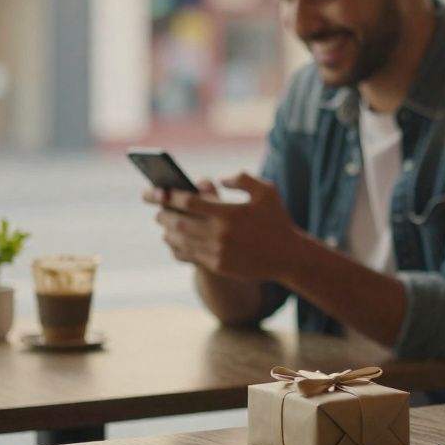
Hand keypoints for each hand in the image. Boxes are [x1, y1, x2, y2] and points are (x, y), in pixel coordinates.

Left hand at [143, 172, 303, 281]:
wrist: (288, 256)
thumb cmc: (276, 219)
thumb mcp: (266, 191)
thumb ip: (242, 178)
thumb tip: (217, 179)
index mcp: (229, 213)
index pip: (188, 202)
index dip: (169, 195)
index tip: (156, 190)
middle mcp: (220, 234)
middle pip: (178, 222)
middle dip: (162, 213)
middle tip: (156, 206)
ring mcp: (217, 252)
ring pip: (179, 241)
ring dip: (167, 231)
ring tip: (164, 223)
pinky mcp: (217, 266)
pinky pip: (188, 256)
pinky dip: (176, 247)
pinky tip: (175, 241)